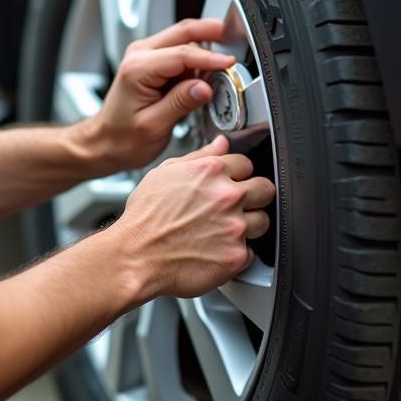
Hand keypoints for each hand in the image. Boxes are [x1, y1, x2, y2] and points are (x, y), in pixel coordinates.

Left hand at [75, 18, 236, 173]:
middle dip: (210, 32)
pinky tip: (207, 73)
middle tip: (234, 37)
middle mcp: (139, 55)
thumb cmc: (122, 138)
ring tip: (223, 65)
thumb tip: (205, 87)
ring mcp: (144, 56)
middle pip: (182, 32)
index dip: (210, 57)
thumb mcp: (154, 125)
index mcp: (137, 69)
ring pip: (182, 38)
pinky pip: (179, 51)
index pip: (182, 54)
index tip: (229, 63)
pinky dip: (197, 57)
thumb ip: (181, 103)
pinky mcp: (152, 63)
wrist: (105, 141)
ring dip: (205, 45)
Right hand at [113, 135, 274, 299]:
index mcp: (210, 172)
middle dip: (254, 195)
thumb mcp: (164, 173)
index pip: (246, 163)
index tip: (232, 182)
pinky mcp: (236, 256)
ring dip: (249, 225)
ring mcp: (234, 227)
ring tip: (225, 229)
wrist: (135, 256)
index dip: (237, 174)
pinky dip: (237, 252)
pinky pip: (250, 252)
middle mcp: (226, 197)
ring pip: (263, 221)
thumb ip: (199, 156)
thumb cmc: (145, 217)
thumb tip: (221, 144)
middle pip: (265, 189)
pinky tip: (217, 249)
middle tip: (237, 205)